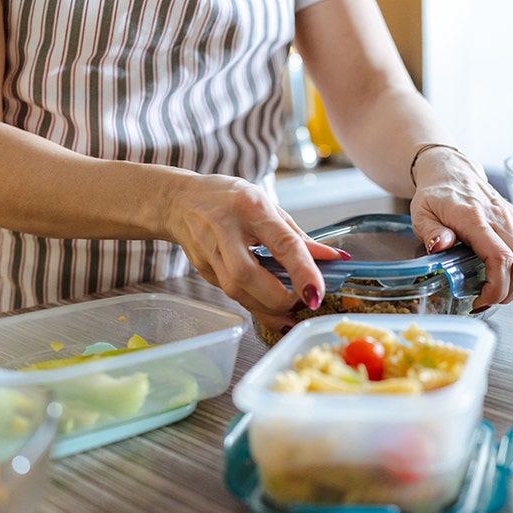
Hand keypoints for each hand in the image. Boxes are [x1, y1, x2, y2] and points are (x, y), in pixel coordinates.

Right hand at [165, 174, 345, 331]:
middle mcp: (225, 230)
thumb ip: (297, 236)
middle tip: (303, 302)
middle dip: (280, 298)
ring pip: (236, 292)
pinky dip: (255, 305)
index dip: (302, 271)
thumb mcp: (267, 205)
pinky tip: (271, 309)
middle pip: (249, 276)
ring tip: (291, 313)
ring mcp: (209, 252)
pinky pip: (232, 294)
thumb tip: (332, 258)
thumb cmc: (228, 199)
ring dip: (268, 309)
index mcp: (250, 207)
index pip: (281, 243)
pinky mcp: (203, 270)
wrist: (179, 201)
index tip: (317, 292)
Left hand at [409, 148, 512, 308]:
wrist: (454, 172)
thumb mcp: (421, 215)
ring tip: (499, 291)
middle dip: (508, 292)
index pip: (500, 257)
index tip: (480, 300)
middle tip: (488, 300)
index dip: (496, 287)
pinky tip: (509, 277)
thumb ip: (430, 232)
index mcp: (475, 218)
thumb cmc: (437, 196)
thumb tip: (439, 246)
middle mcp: (502, 218)